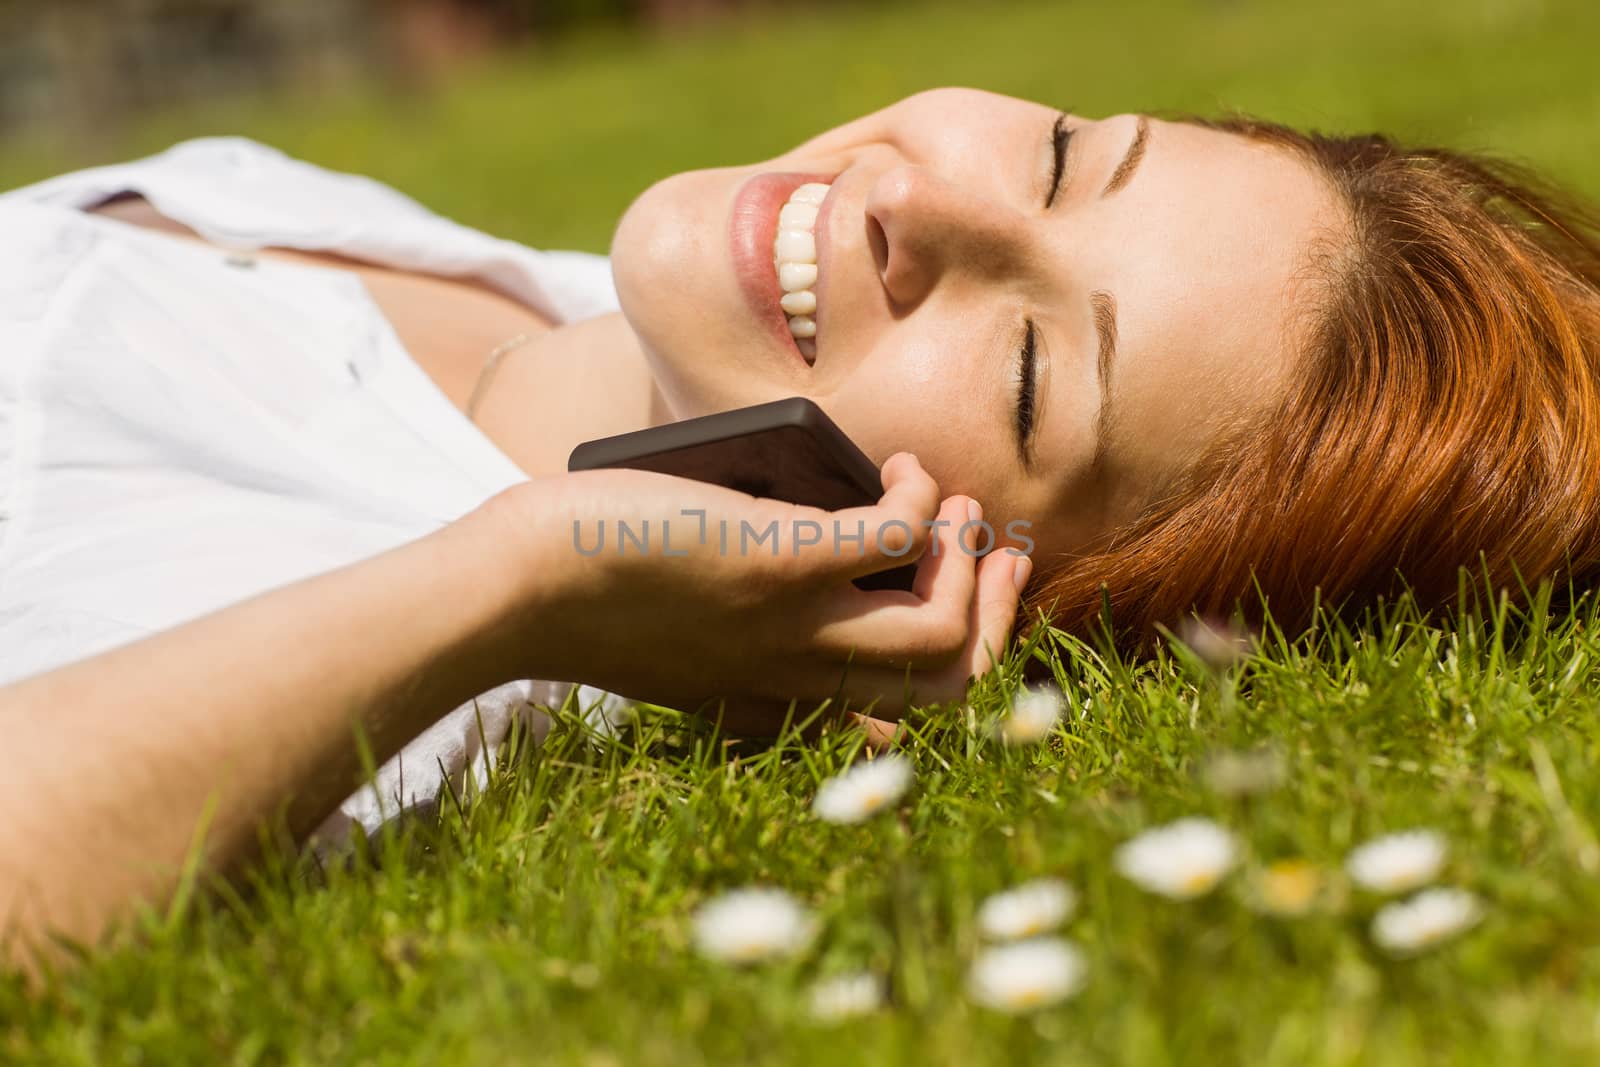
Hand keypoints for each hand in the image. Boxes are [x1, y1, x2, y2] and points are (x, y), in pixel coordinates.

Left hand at [478, 453, 1031, 738]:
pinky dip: (916, 496)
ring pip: (941, 632)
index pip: (900, 716)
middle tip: (993, 554)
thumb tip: (809, 546)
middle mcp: (797, 679)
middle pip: (945, 684)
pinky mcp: (779, 562)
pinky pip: (896, 536)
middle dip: (992, 617)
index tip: (965, 597)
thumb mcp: (676, 638)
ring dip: (969, 562)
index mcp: (776, 702)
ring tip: (948, 505)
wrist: (513, 586)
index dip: (957, 657)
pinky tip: (895, 467)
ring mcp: (794, 625)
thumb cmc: (578, 594)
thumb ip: (742, 627)